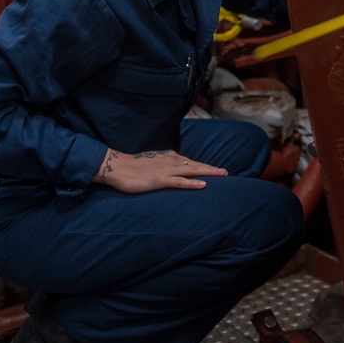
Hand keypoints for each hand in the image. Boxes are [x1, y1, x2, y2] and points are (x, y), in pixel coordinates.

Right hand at [95, 148, 226, 193]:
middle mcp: (171, 161)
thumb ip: (165, 166)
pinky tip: (203, 185)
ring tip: (222, 175)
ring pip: (192, 171)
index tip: (217, 170)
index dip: (204, 166)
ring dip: (208, 173)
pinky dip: (192, 183)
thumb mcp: (153, 163)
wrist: (117, 166)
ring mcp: (166, 170)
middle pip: (196, 165)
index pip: (191, 162)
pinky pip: (179, 182)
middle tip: (226, 173)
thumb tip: (175, 171)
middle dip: (212, 169)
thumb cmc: (133, 166)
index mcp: (169, 157)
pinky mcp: (160, 180)